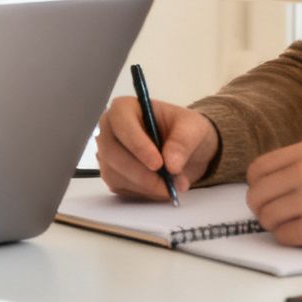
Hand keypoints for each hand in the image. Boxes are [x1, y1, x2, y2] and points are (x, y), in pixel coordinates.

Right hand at [96, 96, 218, 200]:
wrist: (184, 150)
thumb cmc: (183, 130)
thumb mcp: (193, 128)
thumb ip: (183, 141)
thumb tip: (171, 163)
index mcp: (124, 108)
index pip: (121, 123)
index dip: (137, 145)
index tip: (158, 164)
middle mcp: (109, 130)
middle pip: (112, 153)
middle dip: (142, 173)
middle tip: (169, 185)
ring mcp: (108, 154)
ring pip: (115, 174)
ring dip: (146, 186)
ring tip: (174, 185)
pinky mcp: (112, 174)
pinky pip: (121, 188)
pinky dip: (144, 192)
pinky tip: (161, 187)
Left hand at [244, 140, 301, 260]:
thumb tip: (268, 185)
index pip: (257, 170)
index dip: (259, 188)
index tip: (269, 198)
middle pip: (257, 196)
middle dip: (265, 211)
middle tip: (283, 218)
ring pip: (267, 218)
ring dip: (281, 227)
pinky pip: (283, 238)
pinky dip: (295, 241)